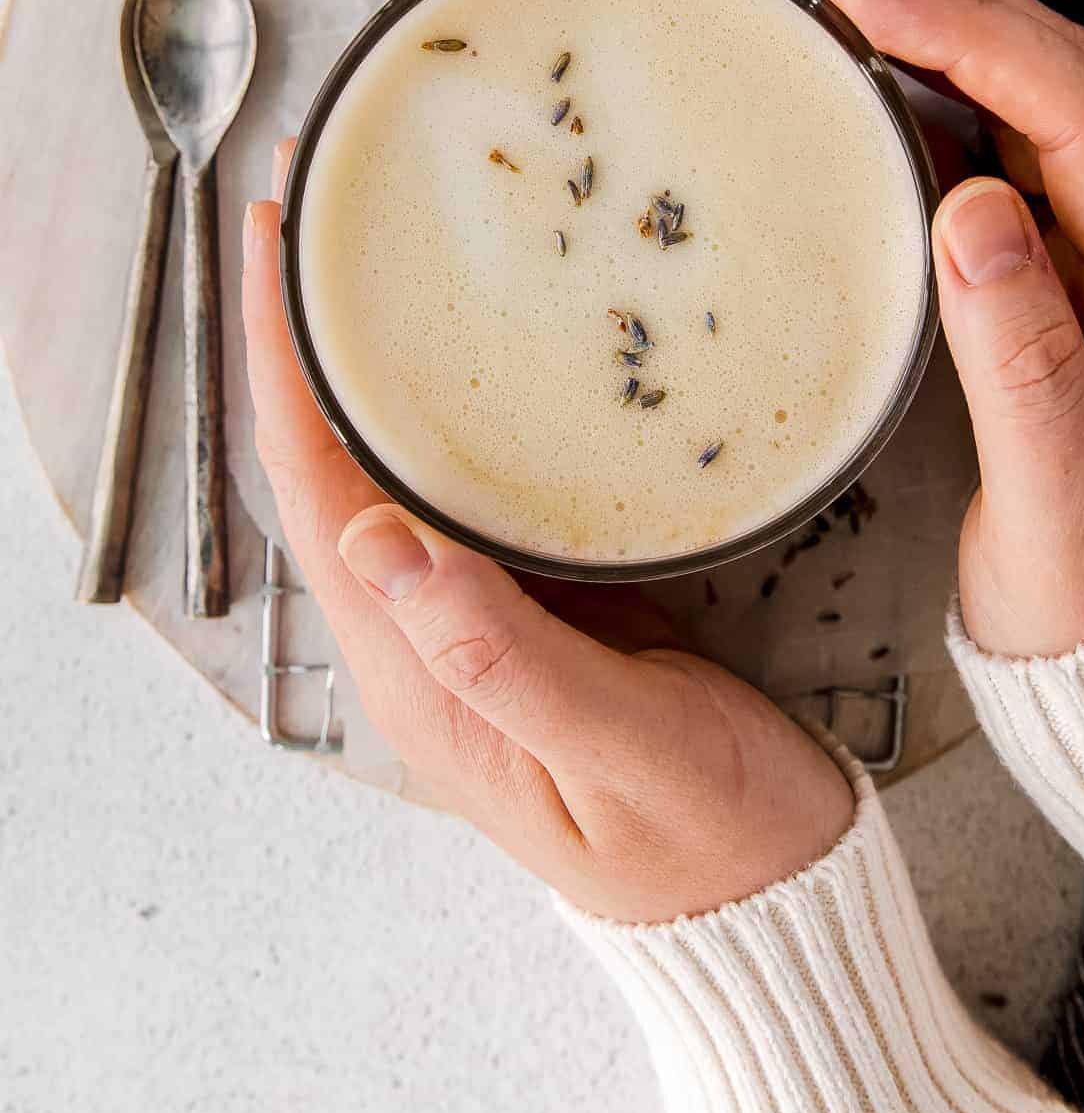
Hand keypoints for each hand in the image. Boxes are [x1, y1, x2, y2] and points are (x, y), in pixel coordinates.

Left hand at [243, 142, 852, 922]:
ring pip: (393, 468)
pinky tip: (483, 349)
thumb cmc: (710, 840)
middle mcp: (426, 638)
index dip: (283, 367)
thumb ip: (505, 657)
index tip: (281, 248)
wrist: (774, 901)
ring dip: (371, 360)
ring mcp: (478, 620)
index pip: (315, 494)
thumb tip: (380, 540)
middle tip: (324, 211)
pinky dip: (451, 403)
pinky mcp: (537, 607)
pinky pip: (465, 486)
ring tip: (381, 250)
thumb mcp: (621, 752)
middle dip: (311, 337)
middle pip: (331, 466)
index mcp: (422, 673)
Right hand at [776, 0, 1083, 657]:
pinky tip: (869, 67)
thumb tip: (974, 212)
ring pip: (1032, 91)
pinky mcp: (1063, 273)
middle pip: (1059, 69)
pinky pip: (1005, 144)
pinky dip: (934, 84)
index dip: (970, 34)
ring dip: (934, 17)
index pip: (1078, 115)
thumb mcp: (1067, 521)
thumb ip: (1028, 371)